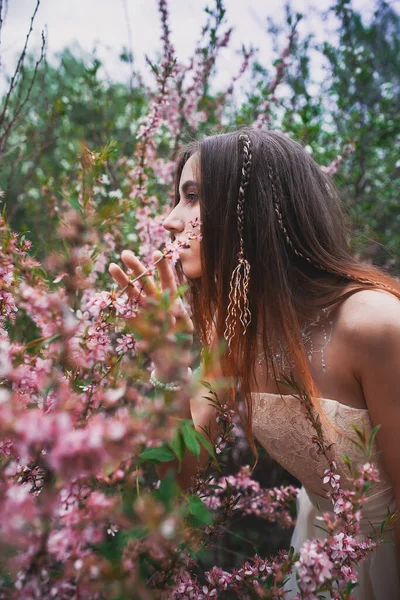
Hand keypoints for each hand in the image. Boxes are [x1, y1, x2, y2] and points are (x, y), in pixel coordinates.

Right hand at [108, 249, 193, 380]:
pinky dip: (120, 306)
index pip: (167, 280)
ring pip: (132, 293)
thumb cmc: (182, 340)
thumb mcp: (186, 329)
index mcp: (171, 299)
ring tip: (113, 266)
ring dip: (123, 281)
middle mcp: (156, 302)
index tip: (157, 253)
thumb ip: (180, 318)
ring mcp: (144, 311)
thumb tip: (174, 309)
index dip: (162, 267)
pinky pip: (126, 313)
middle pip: (145, 282)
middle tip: (125, 254)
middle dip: (136, 268)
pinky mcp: (135, 324)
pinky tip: (110, 295)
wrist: (172, 360)